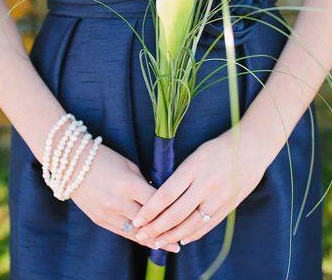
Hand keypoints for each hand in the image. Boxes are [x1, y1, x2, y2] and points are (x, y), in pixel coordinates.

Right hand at [71, 143, 179, 252]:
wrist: (72, 163)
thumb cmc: (104, 158)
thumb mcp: (128, 165)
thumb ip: (143, 183)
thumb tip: (158, 197)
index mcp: (127, 184)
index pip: (155, 202)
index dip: (171, 210)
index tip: (185, 215)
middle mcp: (117, 202)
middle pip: (147, 222)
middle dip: (166, 230)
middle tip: (183, 237)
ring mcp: (107, 214)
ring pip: (135, 233)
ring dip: (153, 240)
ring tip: (170, 245)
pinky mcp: (99, 220)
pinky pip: (122, 233)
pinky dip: (137, 238)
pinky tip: (149, 242)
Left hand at [133, 125, 270, 246]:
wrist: (252, 147)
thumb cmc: (220, 147)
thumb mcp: (196, 154)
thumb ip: (182, 175)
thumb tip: (161, 195)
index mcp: (193, 167)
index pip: (166, 194)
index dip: (150, 210)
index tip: (138, 219)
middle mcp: (205, 184)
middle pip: (176, 213)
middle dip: (156, 227)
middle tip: (142, 235)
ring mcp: (218, 197)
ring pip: (191, 223)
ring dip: (172, 235)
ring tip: (158, 242)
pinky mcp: (229, 206)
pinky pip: (207, 225)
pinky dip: (193, 234)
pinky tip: (182, 239)